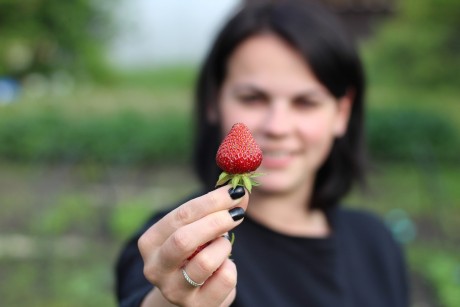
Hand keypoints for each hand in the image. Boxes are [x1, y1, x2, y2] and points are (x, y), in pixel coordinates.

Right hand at [138, 185, 247, 306]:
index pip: (180, 216)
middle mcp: (155, 268)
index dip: (210, 201)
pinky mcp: (197, 306)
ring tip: (224, 246)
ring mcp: (174, 291)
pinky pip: (225, 279)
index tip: (234, 191)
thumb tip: (239, 190)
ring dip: (224, 247)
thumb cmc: (193, 252)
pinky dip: (231, 267)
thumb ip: (217, 210)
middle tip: (237, 213)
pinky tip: (223, 268)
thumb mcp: (198, 229)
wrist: (189, 293)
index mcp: (150, 242)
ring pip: (206, 261)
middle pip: (184, 239)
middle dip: (216, 222)